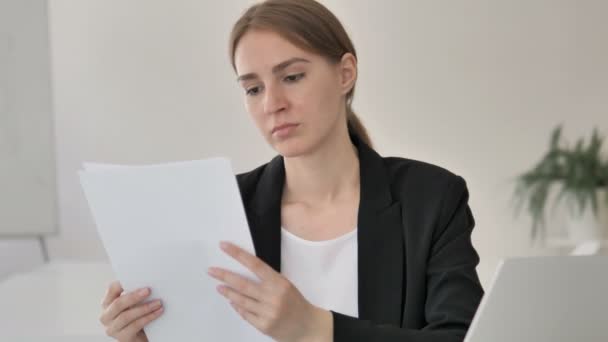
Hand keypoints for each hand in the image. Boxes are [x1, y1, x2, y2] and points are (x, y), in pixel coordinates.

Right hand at [99, 281, 163, 341]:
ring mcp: (112, 328)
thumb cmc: (137, 316)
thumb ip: (134, 294)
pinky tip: (158, 312)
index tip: (135, 277)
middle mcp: (106, 316)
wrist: (141, 337)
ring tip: (158, 302)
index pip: (111, 289)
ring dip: (144, 308)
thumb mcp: (133, 303)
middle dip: (134, 296)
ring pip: (126, 316)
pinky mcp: (122, 338)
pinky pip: (135, 326)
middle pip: (118, 304)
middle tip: (149, 290)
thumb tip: (147, 281)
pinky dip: (148, 317)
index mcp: (107, 303)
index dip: (121, 283)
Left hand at [207, 242, 332, 341]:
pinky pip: (245, 314)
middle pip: (242, 283)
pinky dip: (237, 307)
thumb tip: (244, 273)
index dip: (237, 254)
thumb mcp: (285, 286)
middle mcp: (272, 296)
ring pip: (240, 300)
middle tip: (211, 271)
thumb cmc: (296, 303)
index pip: (254, 264)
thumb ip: (268, 280)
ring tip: (219, 287)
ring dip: (227, 292)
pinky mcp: (263, 325)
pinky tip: (232, 301)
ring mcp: (267, 312)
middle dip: (224, 276)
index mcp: (279, 282)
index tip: (224, 247)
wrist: (307, 327)